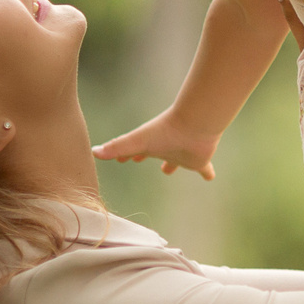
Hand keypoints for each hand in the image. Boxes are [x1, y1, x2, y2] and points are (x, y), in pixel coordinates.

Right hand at [91, 109, 222, 179]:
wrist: (195, 125)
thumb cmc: (165, 131)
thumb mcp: (136, 141)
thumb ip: (116, 147)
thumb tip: (93, 152)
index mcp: (152, 144)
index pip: (135, 150)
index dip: (126, 154)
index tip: (122, 158)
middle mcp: (166, 148)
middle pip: (154, 153)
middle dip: (146, 156)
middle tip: (138, 160)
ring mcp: (183, 154)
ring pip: (176, 160)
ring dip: (172, 164)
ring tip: (168, 171)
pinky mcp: (200, 161)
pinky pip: (204, 169)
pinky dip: (207, 173)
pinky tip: (210, 177)